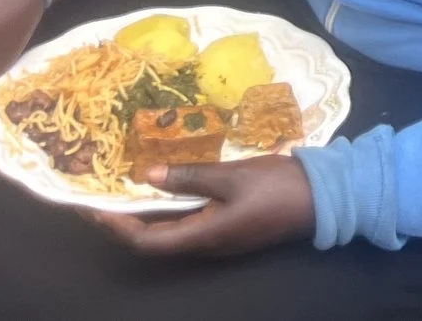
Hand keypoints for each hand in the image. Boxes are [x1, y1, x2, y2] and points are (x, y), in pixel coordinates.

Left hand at [85, 155, 315, 258]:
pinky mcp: (232, 227)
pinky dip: (172, 208)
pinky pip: (191, 223)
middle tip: (104, 193)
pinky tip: (170, 186)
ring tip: (130, 186)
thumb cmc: (279, 186)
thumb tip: (147, 176)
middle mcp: (207, 245)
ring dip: (148, 213)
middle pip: (155, 240)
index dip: (116, 226)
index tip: (94, 206)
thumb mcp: (234, 175)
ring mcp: (221, 239)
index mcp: (204, 237)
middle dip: (126, 219)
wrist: (327, 197)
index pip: (145, 241)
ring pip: (173, 232)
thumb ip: (190, 176)